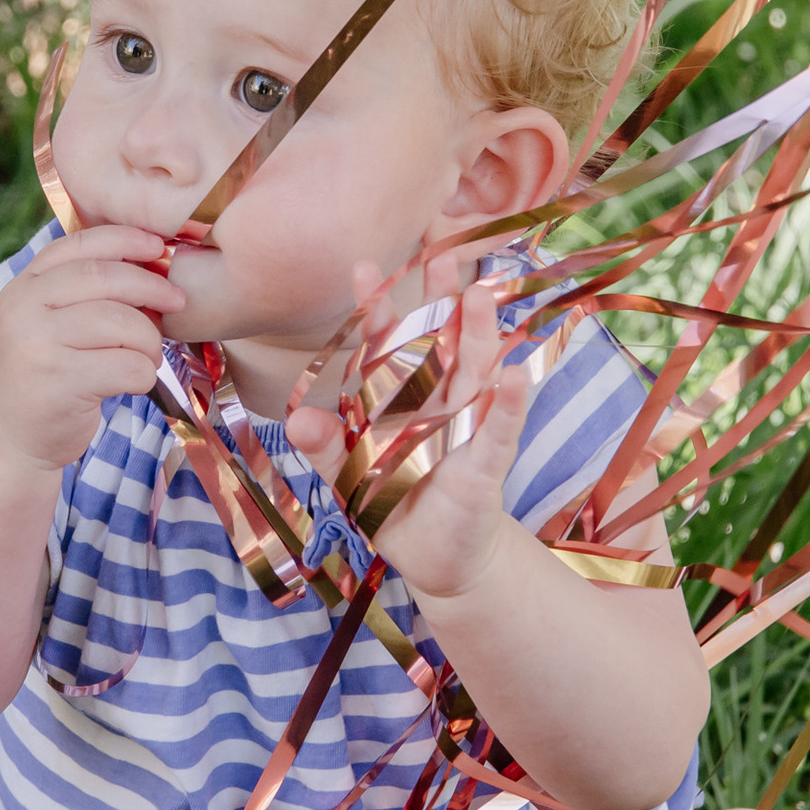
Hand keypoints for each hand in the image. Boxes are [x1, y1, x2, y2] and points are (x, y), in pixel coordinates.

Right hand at [0, 225, 184, 472]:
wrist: (4, 439)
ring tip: (148, 355)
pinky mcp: (60, 385)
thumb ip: (77, 293)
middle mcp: (24, 310)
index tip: (158, 247)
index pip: (78, 245)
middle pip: (105, 279)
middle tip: (177, 300)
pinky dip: (144, 374)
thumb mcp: (42, 324)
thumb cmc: (39, 376)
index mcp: (22, 287)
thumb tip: (150, 263)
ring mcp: (39, 347)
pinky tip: (134, 382)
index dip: (125, 240)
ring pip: (123, 323)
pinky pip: (127, 367)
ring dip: (150, 340)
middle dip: (151, 286)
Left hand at [286, 254, 531, 602]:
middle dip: (441, 299)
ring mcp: (466, 428)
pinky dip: (506, 406)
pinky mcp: (486, 466)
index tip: (362, 266)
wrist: (437, 556)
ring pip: (474, 373)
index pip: (388, 344)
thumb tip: (298, 421)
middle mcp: (438, 400)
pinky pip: (497, 432)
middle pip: (441, 341)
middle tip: (440, 252)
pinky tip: (512, 376)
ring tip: (481, 296)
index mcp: (402, 396)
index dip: (377, 308)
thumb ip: (326, 446)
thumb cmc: (394, 501)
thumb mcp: (351, 474)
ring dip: (479, 336)